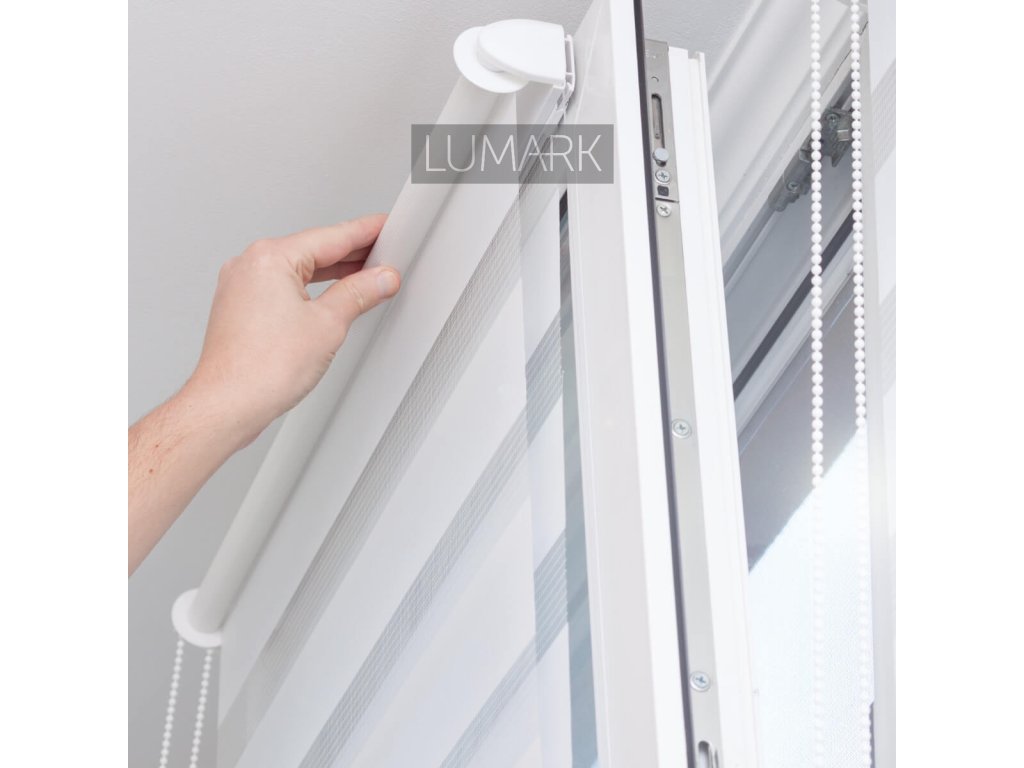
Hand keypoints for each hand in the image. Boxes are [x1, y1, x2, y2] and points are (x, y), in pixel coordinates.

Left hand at [186, 213, 399, 444]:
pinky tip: (328, 300)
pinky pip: (282, 288)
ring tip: (363, 278)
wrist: (227, 405)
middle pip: (313, 250)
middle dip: (351, 255)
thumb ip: (359, 294)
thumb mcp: (328, 325)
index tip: (384, 227)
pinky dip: (308, 291)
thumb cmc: (261, 369)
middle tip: (383, 255)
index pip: (331, 237)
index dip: (365, 233)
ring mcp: (241, 287)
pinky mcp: (239, 308)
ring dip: (331, 274)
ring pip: (297, 270)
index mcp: (270, 258)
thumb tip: (380, 279)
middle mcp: (249, 266)